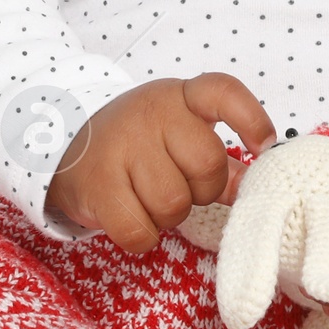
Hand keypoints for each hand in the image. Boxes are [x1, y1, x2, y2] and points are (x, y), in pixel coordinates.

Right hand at [45, 74, 274, 253]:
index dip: (251, 119)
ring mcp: (121, 146)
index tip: (261, 146)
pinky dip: (142, 236)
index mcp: (180, 97)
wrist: (67, 147)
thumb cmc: (138, 144)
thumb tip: (251, 184)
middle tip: (180, 185)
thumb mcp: (178, 135)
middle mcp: (152, 113)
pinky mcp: (98, 185)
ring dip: (168, 215)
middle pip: (207, 165)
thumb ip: (218, 160)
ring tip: (150, 198)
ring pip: (174, 204)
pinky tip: (132, 217)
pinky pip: (140, 231)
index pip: (224, 92)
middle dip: (202, 189)